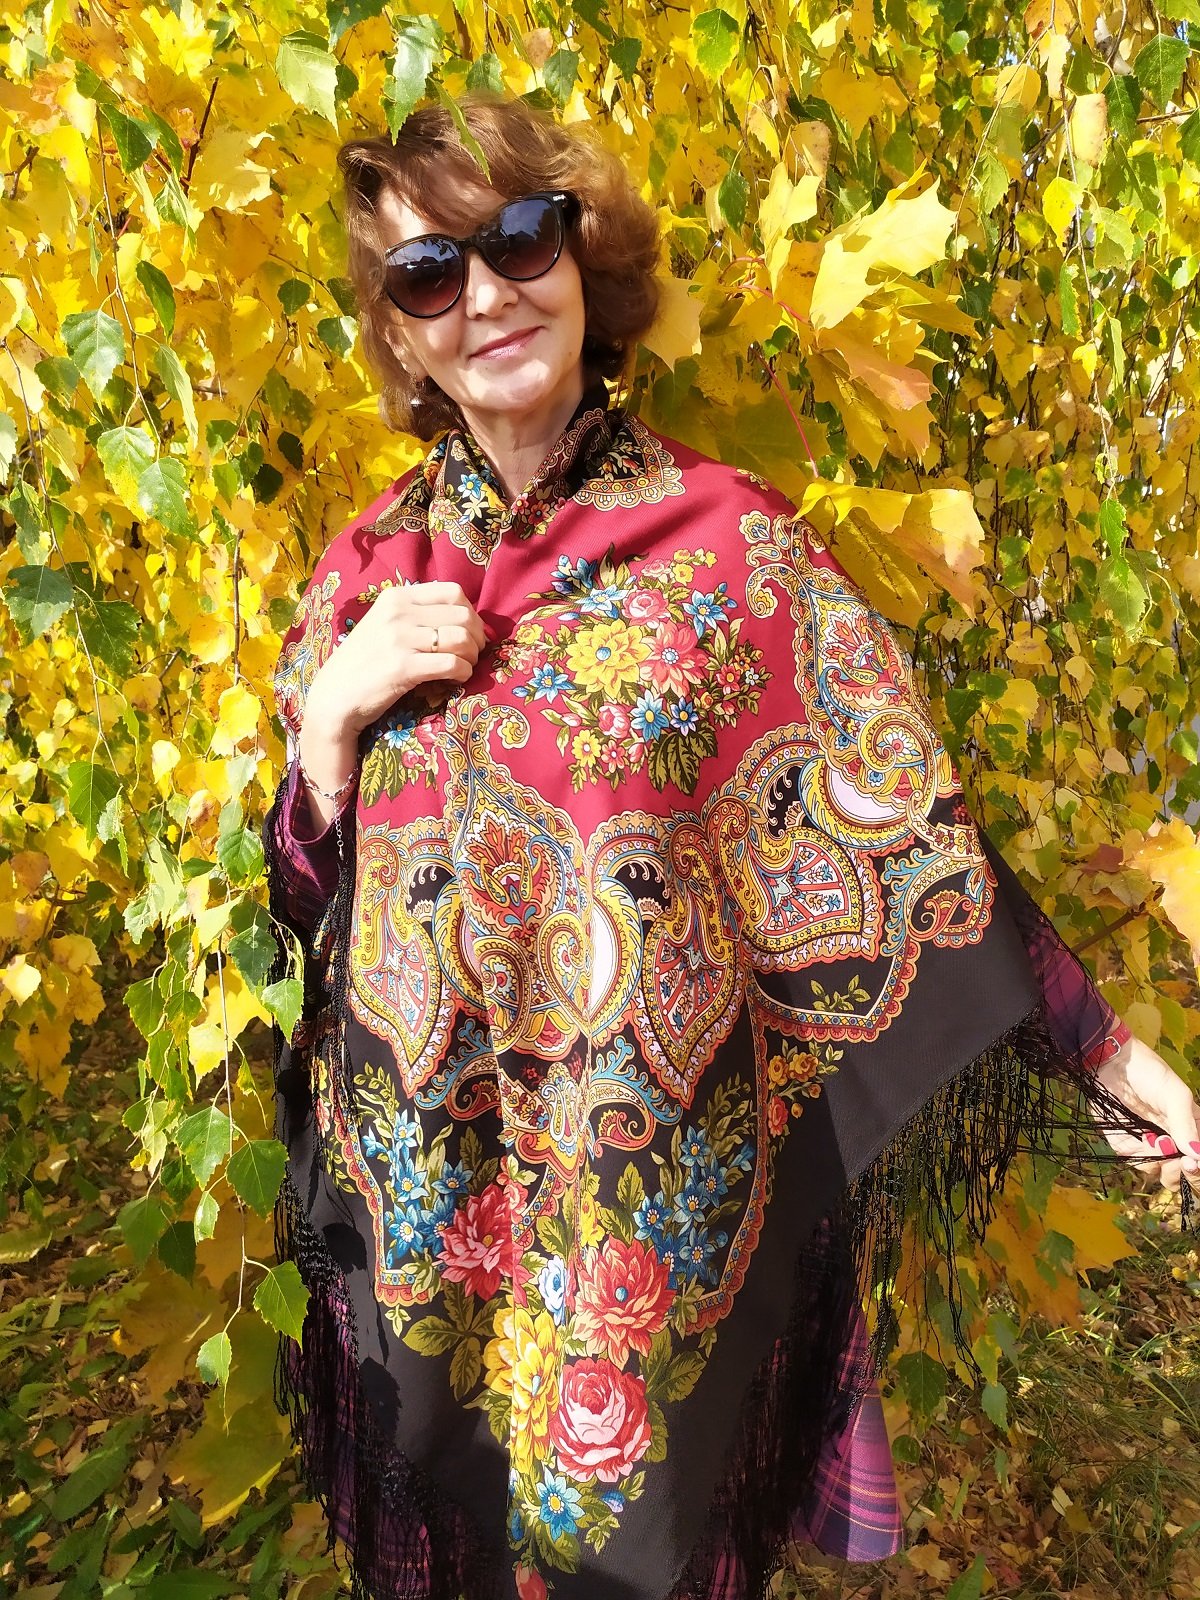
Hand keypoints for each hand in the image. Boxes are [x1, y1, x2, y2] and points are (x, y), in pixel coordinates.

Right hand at [297, 581, 486, 825]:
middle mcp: (398, 613)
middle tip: (472, 653)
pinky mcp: (404, 668)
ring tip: (464, 667)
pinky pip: (452, 664)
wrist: (334, 697)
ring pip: (461, 639)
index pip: (452, 591)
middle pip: (463, 615)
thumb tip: (464, 616)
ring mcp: (400, 639)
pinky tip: (456, 679)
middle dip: (476, 636)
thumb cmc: (364, 662)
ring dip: (471, 656)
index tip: (470, 631)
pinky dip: (463, 673)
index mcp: (395, 597)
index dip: (471, 613)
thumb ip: (416, 614)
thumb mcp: (384, 624)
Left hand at [1093, 1035, 1199, 1194]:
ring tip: (1157, 1141)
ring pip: (1164, 1173)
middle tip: (1177, 1160)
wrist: (1110, 1063)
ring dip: (1163, 1165)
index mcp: (1190, 1127)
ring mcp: (1151, 1145)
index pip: (1198, 1155)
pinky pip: (1141, 1165)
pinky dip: (1144, 1158)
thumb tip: (1197, 1156)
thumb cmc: (1148, 1073)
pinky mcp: (1128, 1147)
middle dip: (1182, 1171)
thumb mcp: (1174, 1094)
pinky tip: (1143, 1140)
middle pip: (1183, 1172)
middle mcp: (1173, 1140)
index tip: (1191, 1163)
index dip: (1197, 1165)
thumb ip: (1186, 1124)